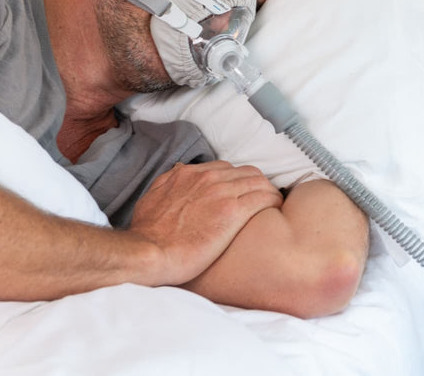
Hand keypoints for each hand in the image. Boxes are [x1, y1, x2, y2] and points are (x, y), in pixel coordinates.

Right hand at [128, 161, 282, 285]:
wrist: (148, 253)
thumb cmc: (147, 234)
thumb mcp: (152, 198)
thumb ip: (168, 183)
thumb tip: (179, 172)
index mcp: (189, 174)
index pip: (227, 169)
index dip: (239, 180)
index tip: (244, 192)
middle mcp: (208, 178)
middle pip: (247, 172)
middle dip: (258, 184)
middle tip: (264, 198)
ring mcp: (222, 192)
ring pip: (259, 181)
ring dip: (269, 191)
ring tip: (274, 204)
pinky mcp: (233, 211)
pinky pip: (264, 198)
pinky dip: (273, 201)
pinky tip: (276, 209)